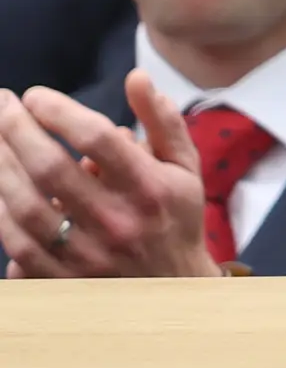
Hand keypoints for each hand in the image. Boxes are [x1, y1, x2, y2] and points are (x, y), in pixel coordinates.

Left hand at [0, 78, 220, 277]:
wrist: (170, 289)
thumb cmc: (174, 217)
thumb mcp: (184, 166)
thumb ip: (162, 120)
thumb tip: (136, 78)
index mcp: (150, 187)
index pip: (97, 138)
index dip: (59, 111)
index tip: (34, 95)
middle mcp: (117, 220)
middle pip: (51, 168)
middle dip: (17, 129)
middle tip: (0, 104)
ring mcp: (86, 253)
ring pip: (26, 205)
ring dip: (2, 166)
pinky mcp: (62, 279)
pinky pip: (17, 243)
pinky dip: (1, 211)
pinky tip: (0, 185)